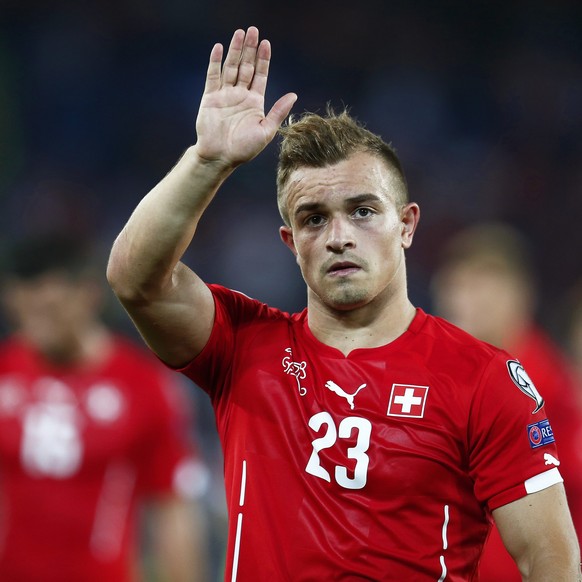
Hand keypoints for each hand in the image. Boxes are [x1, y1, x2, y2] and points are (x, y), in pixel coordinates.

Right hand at [195, 27, 296, 167]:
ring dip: (235, 50)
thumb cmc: (244, 149)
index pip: (260, 75)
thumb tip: (294, 94)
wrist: (220, 157)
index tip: (266, 43)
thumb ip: (278, 111)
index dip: (263, 59)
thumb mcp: (266, 131)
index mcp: (255, 102)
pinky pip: (213, 76)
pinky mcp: (210, 98)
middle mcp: (240, 95)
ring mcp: (225, 95)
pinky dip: (216, 61)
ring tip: (240, 33)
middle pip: (246, 66)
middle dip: (250, 49)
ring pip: (231, 67)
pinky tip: (220, 47)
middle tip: (253, 30)